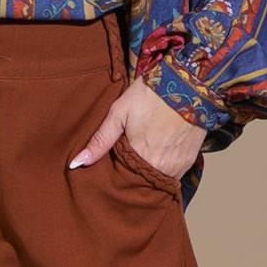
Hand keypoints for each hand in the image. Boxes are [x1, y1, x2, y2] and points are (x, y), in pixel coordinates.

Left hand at [68, 75, 205, 178]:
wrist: (188, 83)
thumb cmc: (150, 95)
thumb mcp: (119, 112)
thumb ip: (100, 141)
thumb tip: (76, 163)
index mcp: (140, 157)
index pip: (122, 180)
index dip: (116, 173)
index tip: (113, 164)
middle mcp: (160, 167)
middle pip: (140, 182)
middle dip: (132, 175)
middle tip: (128, 158)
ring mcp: (177, 166)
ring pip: (157, 180)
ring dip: (149, 173)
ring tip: (143, 156)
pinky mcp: (189, 160)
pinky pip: (174, 174)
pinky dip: (164, 168)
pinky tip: (159, 154)